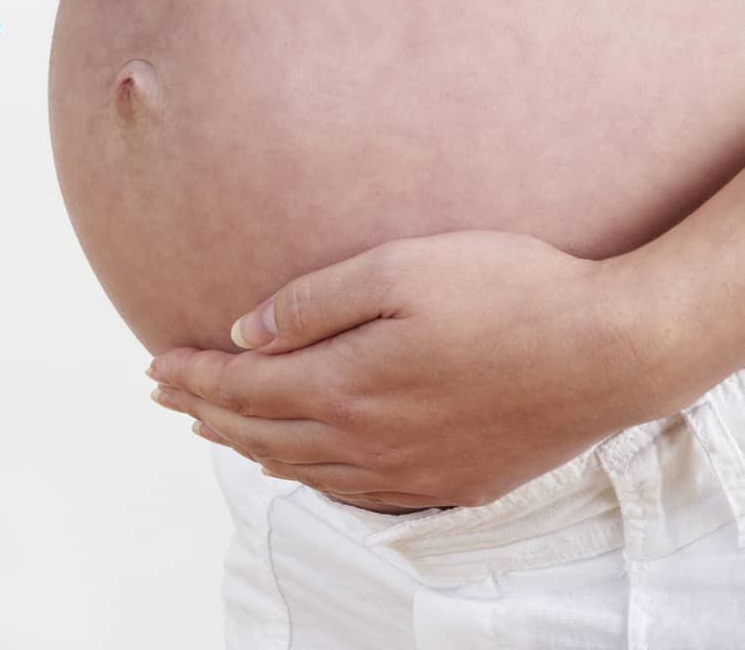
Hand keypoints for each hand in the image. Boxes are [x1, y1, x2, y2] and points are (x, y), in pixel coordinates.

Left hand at [148, 230, 656, 510]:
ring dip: (249, 447)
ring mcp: (410, 472)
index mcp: (348, 386)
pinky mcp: (449, 482)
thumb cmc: (506, 290)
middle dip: (205, 412)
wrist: (607, 352)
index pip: (243, 390)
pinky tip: (300, 465)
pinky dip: (307, 476)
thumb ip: (314, 302)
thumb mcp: (400, 268)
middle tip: (165, 393)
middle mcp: (369, 443)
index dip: (192, 377)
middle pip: (262, 436)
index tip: (152, 361)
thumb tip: (243, 332)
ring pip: (303, 470)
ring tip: (215, 428)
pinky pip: (354, 492)